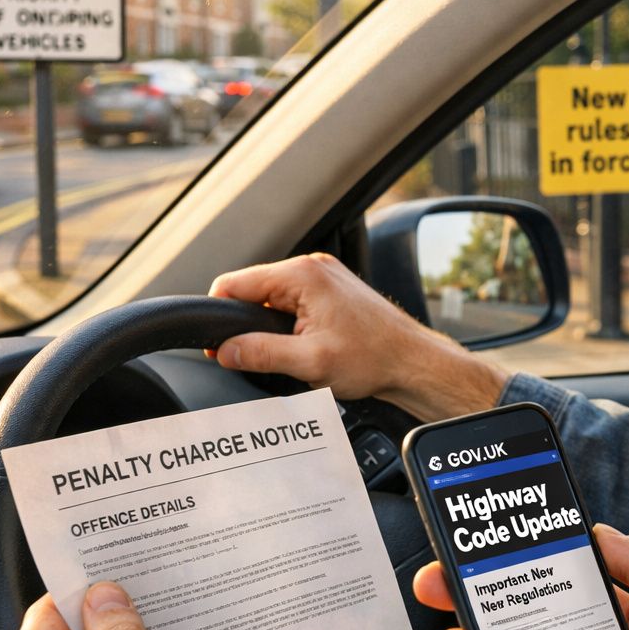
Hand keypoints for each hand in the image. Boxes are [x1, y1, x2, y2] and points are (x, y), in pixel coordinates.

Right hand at [209, 253, 507, 418]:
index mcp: (303, 274)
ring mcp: (324, 277)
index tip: (215, 344)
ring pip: (274, 299)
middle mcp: (313, 267)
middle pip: (254, 290)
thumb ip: (261, 354)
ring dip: (271, 327)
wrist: (413, 362)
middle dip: (248, 324)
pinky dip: (290, 325)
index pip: (236, 283)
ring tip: (291, 354)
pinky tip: (305, 347)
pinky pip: (294, 304)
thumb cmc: (374, 358)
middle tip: (256, 358)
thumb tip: (224, 350)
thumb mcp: (309, 362)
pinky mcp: (332, 291)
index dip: (218, 313)